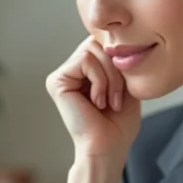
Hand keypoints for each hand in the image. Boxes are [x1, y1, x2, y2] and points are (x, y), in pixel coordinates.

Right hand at [45, 36, 141, 160]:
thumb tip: (118, 34)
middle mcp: (71, 70)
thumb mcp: (126, 84)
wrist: (108, 148)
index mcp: (86, 71)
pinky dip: (100, 80)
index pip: (104, 44)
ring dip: (110, 77)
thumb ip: (119, 60)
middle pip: (98, 43)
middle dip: (115, 69)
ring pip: (93, 50)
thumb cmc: (119, 124)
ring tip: (109, 101)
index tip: (124, 90)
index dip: (119, 61)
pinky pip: (86, 60)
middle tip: (117, 98)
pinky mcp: (57, 81)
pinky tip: (97, 102)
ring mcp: (62, 75)